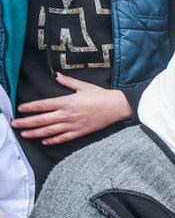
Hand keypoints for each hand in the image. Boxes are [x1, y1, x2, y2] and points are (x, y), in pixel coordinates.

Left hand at [12, 73, 132, 144]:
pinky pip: (64, 138)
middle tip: (14, 124)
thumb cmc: (100, 95)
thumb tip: (57, 76)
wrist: (116, 107)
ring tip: (24, 134)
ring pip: (50, 131)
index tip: (20, 109)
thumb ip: (68, 82)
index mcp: (67, 102)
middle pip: (42, 120)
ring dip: (35, 133)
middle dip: (27, 122)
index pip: (43, 105)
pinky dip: (53, 140)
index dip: (30, 107)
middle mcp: (67, 115)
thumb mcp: (83, 86)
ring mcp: (73, 125)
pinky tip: (44, 141)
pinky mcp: (80, 132)